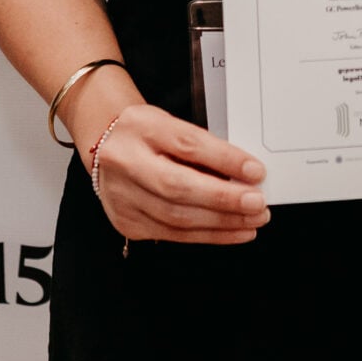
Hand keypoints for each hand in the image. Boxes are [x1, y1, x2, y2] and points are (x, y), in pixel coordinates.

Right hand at [89, 106, 269, 244]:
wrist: (105, 145)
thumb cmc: (146, 134)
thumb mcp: (171, 125)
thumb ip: (203, 149)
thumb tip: (245, 175)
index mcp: (141, 127)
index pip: (187, 144)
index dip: (224, 160)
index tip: (255, 171)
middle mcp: (124, 161)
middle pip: (178, 186)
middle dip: (224, 199)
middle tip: (257, 203)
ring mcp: (121, 195)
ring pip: (176, 217)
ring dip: (221, 223)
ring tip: (252, 220)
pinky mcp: (126, 221)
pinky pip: (172, 234)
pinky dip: (208, 235)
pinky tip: (231, 231)